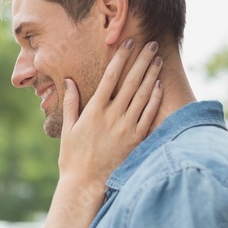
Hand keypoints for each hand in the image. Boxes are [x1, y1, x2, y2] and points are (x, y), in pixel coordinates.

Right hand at [58, 40, 162, 191]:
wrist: (86, 185)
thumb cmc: (74, 158)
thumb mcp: (68, 129)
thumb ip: (71, 104)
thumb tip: (70, 81)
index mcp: (94, 111)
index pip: (110, 77)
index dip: (120, 58)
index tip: (128, 42)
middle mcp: (112, 116)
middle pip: (131, 82)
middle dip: (142, 60)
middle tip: (151, 44)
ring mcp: (126, 128)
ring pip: (143, 95)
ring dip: (151, 75)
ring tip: (157, 59)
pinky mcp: (136, 140)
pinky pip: (148, 115)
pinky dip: (155, 98)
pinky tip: (159, 85)